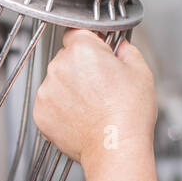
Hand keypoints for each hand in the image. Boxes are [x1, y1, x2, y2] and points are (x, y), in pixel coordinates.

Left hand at [33, 28, 156, 174]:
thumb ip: (127, 50)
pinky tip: (81, 117)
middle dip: (80, 68)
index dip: (90, 42)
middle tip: (101, 86)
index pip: (77, 32)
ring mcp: (46, 91)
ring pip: (56, 82)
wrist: (115, 148)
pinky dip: (61, 109)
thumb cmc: (128, 114)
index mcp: (81, 49)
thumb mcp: (140, 71)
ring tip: (92, 105)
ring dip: (69, 89)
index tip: (98, 53)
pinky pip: (50, 104)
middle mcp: (59, 67)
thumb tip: (121, 47)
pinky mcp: (40, 113)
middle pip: (66, 58)